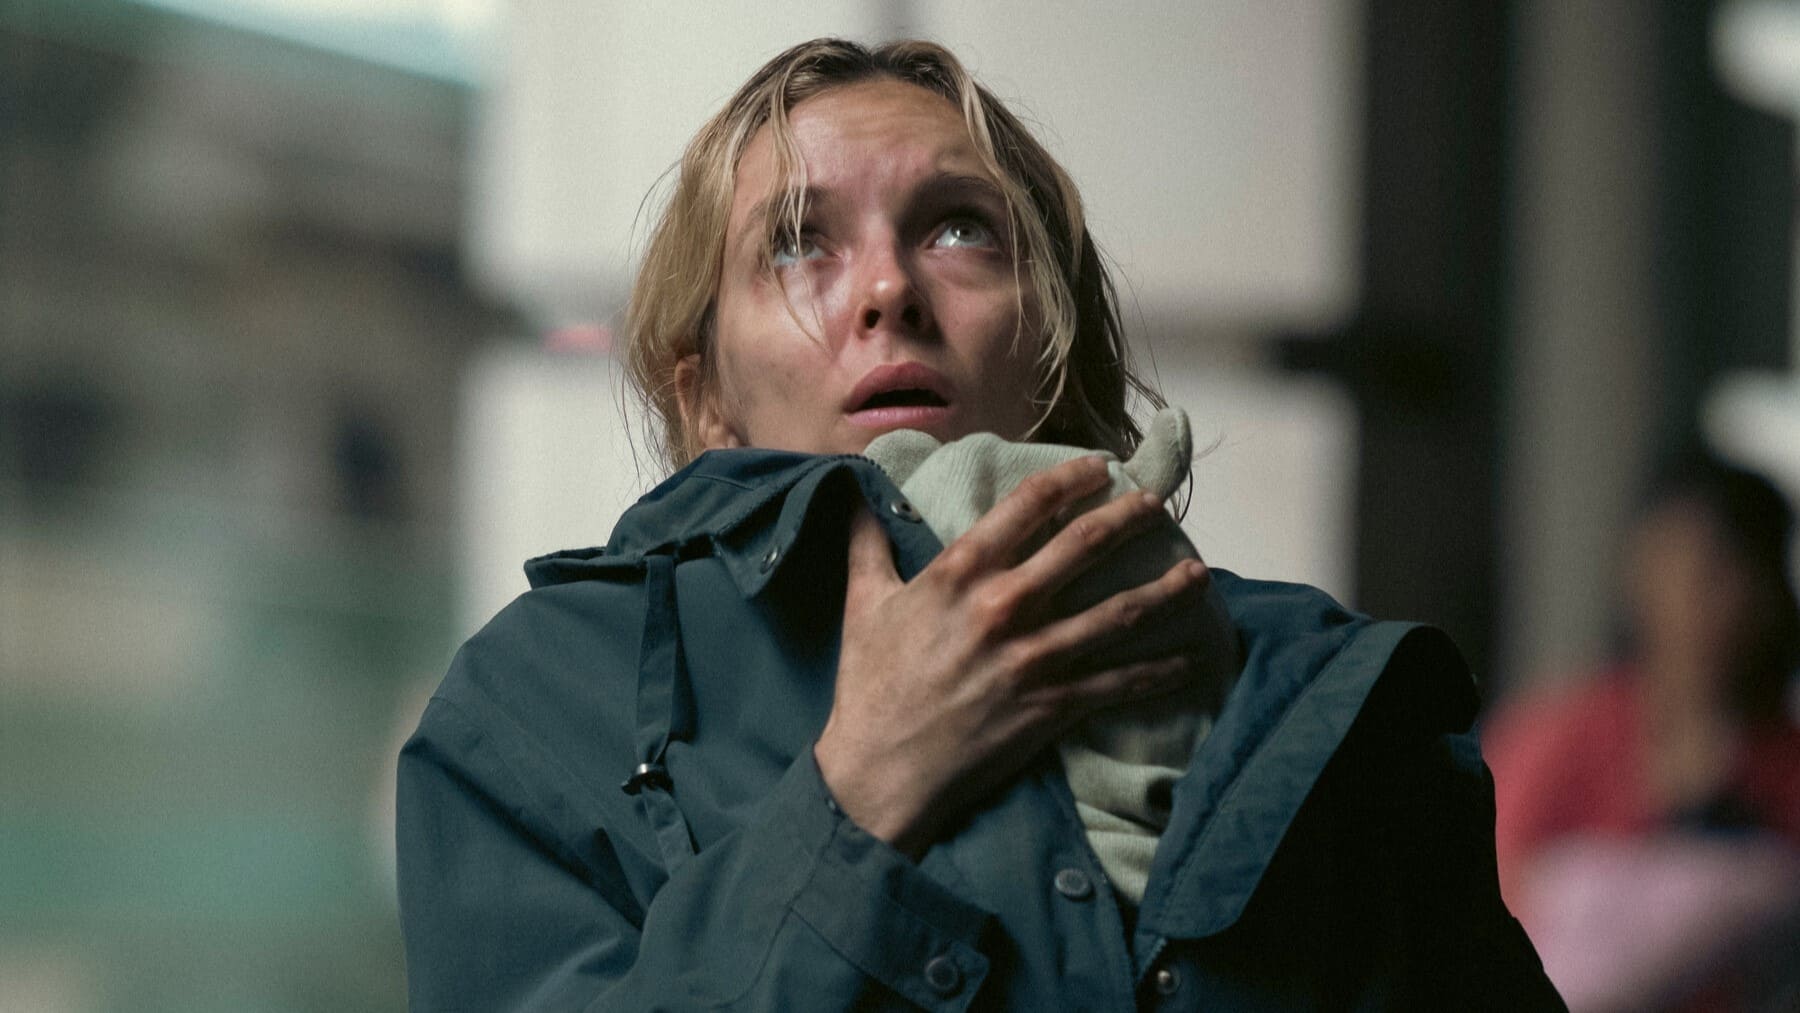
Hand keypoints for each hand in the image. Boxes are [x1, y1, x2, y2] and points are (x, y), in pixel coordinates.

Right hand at [814, 455, 1214, 856]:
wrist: (880, 771)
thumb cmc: (870, 686)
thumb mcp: (863, 604)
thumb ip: (866, 543)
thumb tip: (855, 493)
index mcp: (959, 573)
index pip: (1028, 505)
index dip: (1071, 479)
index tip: (1100, 467)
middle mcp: (1003, 606)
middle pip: (1084, 546)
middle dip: (1128, 518)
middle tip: (1154, 504)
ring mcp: (1032, 658)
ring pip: (1117, 613)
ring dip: (1165, 590)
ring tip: (1197, 573)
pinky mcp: (1050, 706)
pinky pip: (1118, 683)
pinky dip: (1158, 671)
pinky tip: (1187, 659)